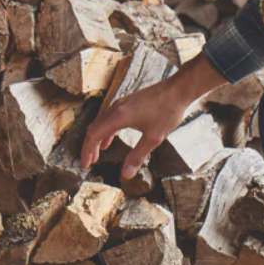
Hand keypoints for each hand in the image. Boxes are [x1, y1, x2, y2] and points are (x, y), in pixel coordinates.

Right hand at [81, 55, 225, 179]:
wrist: (178, 89)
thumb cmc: (167, 111)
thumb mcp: (153, 138)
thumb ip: (137, 156)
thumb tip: (126, 175)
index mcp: (118, 117)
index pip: (94, 135)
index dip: (87, 151)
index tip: (85, 164)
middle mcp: (116, 108)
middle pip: (94, 128)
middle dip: (90, 147)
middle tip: (89, 162)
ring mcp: (121, 103)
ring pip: (101, 123)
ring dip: (97, 139)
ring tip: (98, 154)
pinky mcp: (128, 102)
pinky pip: (110, 118)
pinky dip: (106, 131)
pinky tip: (109, 140)